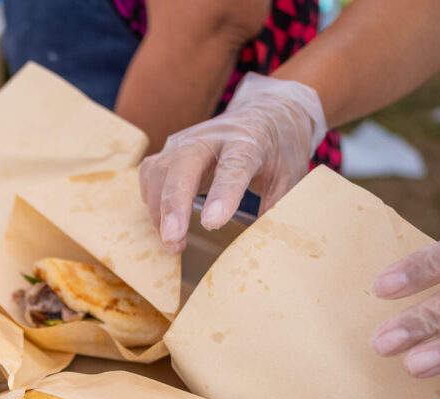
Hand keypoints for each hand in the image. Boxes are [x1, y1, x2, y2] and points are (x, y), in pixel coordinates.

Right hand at [138, 73, 326, 252]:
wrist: (264, 114)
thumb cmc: (277, 149)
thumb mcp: (289, 175)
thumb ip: (274, 205)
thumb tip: (259, 241)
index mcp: (248, 140)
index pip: (233, 166)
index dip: (222, 195)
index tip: (212, 224)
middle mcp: (211, 137)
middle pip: (183, 165)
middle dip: (174, 204)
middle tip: (173, 239)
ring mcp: (184, 141)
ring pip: (159, 172)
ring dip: (160, 212)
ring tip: (173, 244)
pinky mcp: (168, 151)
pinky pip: (150, 177)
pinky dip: (153, 204)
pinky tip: (165, 225)